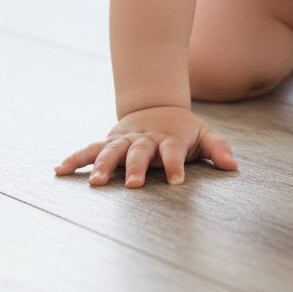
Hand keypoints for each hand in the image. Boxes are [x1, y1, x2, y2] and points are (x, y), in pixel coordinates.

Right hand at [54, 106, 237, 187]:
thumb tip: (233, 166)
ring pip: (112, 151)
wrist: (156, 106)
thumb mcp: (202, 134)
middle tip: (135, 185)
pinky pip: (89, 150)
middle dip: (137, 167)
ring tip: (95, 182)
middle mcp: (144, 139)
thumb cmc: (182, 129)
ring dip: (104, 165)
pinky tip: (59, 170)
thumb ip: (216, 148)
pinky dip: (75, 158)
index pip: (173, 151)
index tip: (177, 182)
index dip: (176, 165)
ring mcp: (124, 140)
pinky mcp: (109, 141)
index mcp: (168, 138)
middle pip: (139, 152)